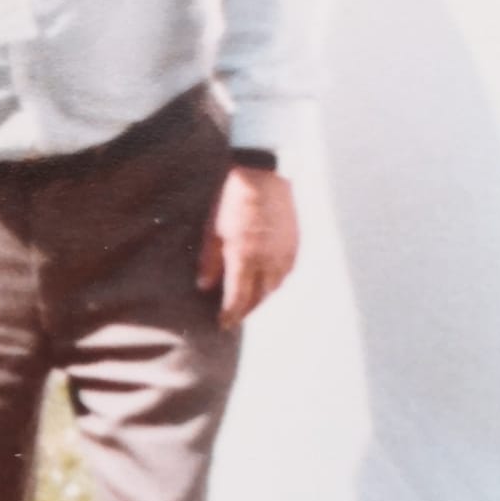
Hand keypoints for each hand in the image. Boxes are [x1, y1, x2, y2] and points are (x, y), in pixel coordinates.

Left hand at [197, 166, 298, 327]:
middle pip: (259, 298)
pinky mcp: (294, 245)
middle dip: (245, 310)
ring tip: (248, 302)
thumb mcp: (213, 232)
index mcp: (245, 258)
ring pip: (275, 287)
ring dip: (261, 298)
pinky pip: (285, 273)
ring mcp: (284, 253)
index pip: (239, 299)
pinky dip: (274, 282)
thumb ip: (209, 263)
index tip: (222, 324)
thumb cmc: (232, 202)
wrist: (264, 176)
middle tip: (234, 316)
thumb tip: (205, 287)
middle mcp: (268, 261)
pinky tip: (265, 282)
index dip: (230, 315)